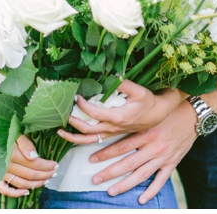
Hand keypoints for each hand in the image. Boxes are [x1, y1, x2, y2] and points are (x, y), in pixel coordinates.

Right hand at [0, 135, 58, 196]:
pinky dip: (16, 193)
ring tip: (46, 180)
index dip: (47, 166)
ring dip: (36, 184)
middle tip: (54, 172)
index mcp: (12, 154)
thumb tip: (35, 157)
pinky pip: (5, 190)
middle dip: (45, 174)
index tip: (55, 164)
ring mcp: (1, 173)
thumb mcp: (15, 132)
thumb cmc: (2, 132)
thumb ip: (25, 144)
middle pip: (30, 175)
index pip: (35, 164)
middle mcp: (7, 166)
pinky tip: (26, 192)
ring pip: (22, 183)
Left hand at [55, 81, 181, 142]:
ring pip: (89, 139)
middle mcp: (113, 127)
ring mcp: (111, 132)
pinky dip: (81, 138)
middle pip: (88, 129)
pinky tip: (72, 134)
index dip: (83, 106)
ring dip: (73, 136)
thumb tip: (113, 76)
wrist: (157, 115)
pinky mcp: (111, 133)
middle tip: (62, 112)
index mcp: (119, 117)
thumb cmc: (148, 102)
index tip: (76, 96)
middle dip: (73, 122)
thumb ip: (125, 84)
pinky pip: (93, 139)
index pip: (95, 113)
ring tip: (60, 131)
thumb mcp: (140, 91)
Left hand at [84, 103, 198, 204]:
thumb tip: (112, 123)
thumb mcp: (149, 114)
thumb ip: (132, 122)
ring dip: (125, 184)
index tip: (92, 159)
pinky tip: (141, 199)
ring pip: (141, 175)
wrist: (192, 115)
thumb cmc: (168, 112)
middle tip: (95, 179)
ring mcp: (163, 157)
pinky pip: (160, 180)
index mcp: (145, 133)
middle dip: (110, 173)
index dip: (105, 153)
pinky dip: (151, 191)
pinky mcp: (172, 163)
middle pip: (128, 163)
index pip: (121, 146)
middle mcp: (153, 147)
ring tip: (111, 191)